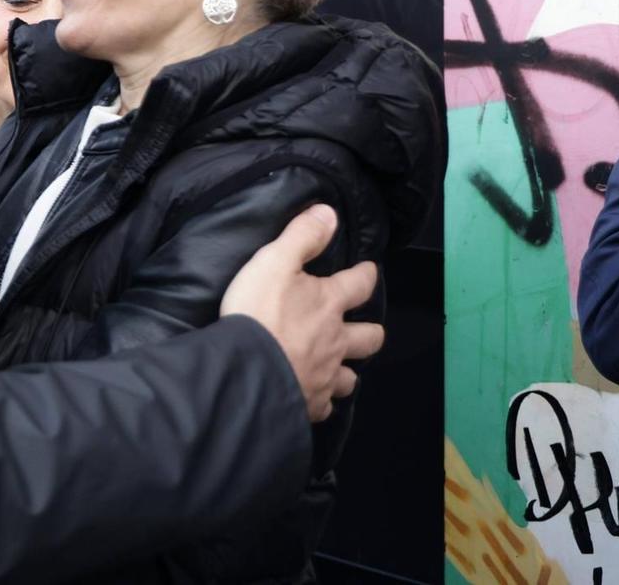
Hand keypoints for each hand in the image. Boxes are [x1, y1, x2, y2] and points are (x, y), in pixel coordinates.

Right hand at [221, 205, 382, 421]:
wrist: (247, 370)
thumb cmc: (260, 312)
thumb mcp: (275, 262)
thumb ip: (302, 236)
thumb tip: (329, 212)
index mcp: (329, 304)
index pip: (360, 284)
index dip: (366, 275)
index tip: (368, 271)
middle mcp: (336, 341)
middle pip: (370, 338)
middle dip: (370, 331)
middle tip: (361, 327)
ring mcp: (325, 375)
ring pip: (350, 376)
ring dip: (346, 370)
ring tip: (336, 366)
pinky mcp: (310, 403)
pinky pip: (324, 405)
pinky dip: (320, 400)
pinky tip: (311, 396)